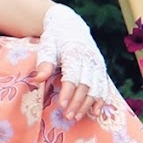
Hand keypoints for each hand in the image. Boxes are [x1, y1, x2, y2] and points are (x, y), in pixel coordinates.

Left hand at [37, 3, 115, 119]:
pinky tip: (96, 112)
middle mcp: (89, 59)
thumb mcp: (47, 47)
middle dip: (78, 102)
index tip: (62, 105)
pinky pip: (104, 85)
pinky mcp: (101, 68)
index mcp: (74, 53)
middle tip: (68, 116)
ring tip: (77, 117)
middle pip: (86, 84)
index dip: (69, 91)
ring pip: (96, 87)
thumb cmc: (55, 39)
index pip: (73, 76)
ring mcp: (97, 64)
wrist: (70, 26)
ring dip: (88, 104)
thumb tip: (38, 79)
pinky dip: (102, 99)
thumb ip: (44, 63)